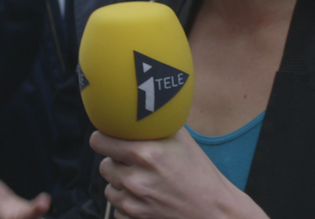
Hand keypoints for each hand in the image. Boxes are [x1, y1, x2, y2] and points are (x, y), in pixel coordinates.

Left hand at [91, 129, 267, 218]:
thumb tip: (139, 108)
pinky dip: (127, 202)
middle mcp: (136, 178)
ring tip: (142, 180)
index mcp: (146, 154)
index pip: (100, 142)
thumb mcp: (182, 140)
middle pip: (104, 165)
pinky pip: (117, 207)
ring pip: (109, 187)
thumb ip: (157, 124)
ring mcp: (134, 202)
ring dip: (121, 183)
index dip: (103, 138)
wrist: (214, 211)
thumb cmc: (200, 175)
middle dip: (116, 162)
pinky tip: (145, 197)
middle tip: (133, 162)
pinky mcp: (134, 218)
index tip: (107, 138)